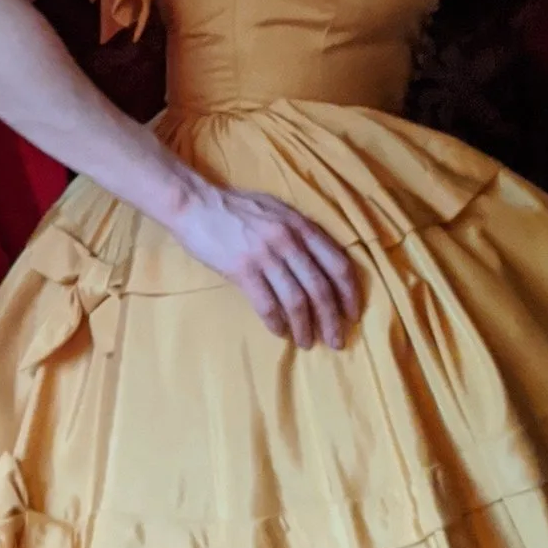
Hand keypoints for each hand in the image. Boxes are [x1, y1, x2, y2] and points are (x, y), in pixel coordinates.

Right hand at [165, 176, 361, 347]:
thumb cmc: (237, 208)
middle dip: (332, 320)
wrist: (195, 204)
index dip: (350, 294)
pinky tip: (279, 332)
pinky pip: (267, 304)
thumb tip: (322, 262)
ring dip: (305, 327)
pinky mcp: (242, 270)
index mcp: (302, 226)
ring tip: (307, 342)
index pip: (338, 264)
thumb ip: (301, 233)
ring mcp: (265, 255)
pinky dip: (276, 323)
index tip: (353, 315)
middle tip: (336, 341)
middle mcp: (289, 241)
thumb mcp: (278, 211)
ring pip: (297, 301)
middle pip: (321, 288)